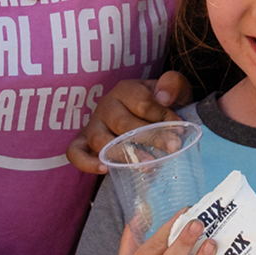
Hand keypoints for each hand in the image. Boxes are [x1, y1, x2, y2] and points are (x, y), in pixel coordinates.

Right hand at [69, 71, 186, 174]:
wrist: (144, 118)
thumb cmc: (160, 106)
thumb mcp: (172, 91)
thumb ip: (173, 84)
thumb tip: (164, 97)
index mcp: (126, 89)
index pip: (142, 103)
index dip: (163, 116)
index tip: (181, 129)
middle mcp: (106, 105)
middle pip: (123, 123)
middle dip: (151, 137)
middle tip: (172, 148)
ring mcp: (93, 124)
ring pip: (100, 139)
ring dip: (124, 154)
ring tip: (148, 165)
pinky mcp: (83, 142)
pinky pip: (75, 152)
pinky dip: (86, 162)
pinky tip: (105, 170)